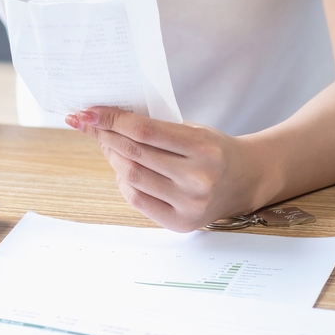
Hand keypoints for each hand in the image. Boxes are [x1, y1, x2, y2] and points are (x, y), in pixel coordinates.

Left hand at [66, 108, 271, 231]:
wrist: (246, 180)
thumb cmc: (214, 149)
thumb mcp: (193, 130)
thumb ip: (156, 128)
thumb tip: (106, 122)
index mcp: (204, 148)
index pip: (145, 131)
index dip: (111, 120)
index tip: (87, 112)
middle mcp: (198, 179)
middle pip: (134, 154)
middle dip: (104, 135)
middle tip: (88, 123)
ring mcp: (190, 204)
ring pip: (131, 177)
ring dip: (112, 157)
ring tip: (106, 143)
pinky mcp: (181, 223)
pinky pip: (137, 199)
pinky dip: (123, 181)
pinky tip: (122, 168)